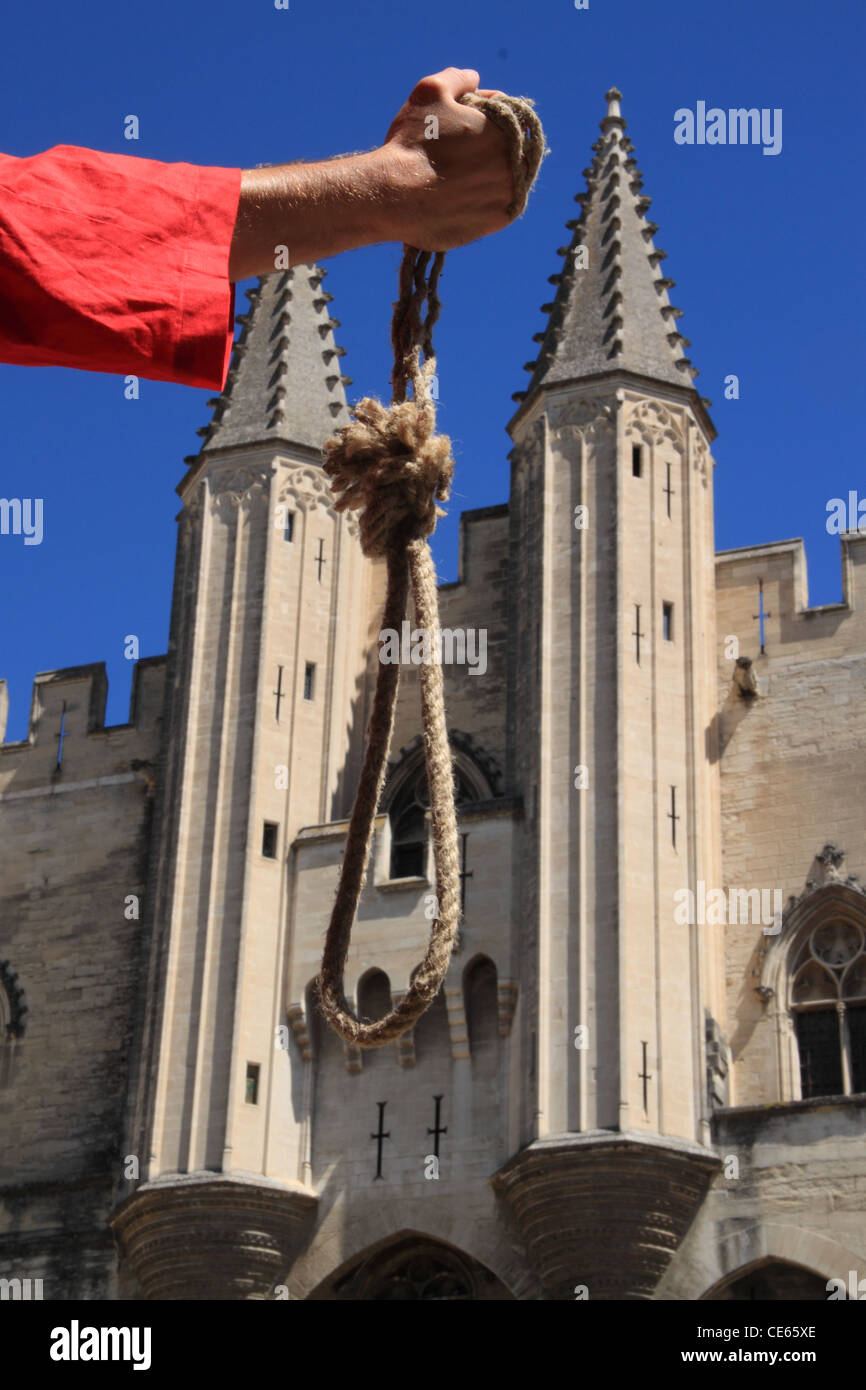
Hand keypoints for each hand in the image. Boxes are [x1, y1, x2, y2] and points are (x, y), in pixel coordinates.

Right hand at [378, 67, 514, 251]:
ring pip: (510, 179)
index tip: (471, 126)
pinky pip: (502, 206)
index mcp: (506, 127)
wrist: (396, 196)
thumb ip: (458, 79)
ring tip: (463, 176)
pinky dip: (489, 200)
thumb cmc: (412, 142)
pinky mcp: (498, 220)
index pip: (513, 118)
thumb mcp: (431, 92)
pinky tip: (466, 195)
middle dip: (495, 148)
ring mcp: (510, 193)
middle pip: (514, 150)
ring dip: (494, 175)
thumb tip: (476, 79)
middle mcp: (515, 161)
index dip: (492, 119)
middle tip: (465, 154)